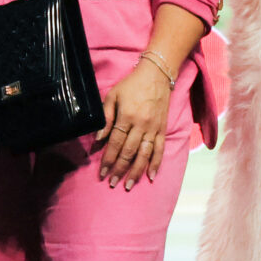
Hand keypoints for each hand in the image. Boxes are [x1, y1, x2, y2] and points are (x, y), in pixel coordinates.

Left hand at [96, 58, 170, 189]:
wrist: (157, 75)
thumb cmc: (131, 85)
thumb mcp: (113, 95)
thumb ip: (105, 117)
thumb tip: (98, 139)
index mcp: (127, 116)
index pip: (115, 142)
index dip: (108, 159)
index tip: (102, 172)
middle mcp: (141, 125)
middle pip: (129, 152)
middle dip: (119, 169)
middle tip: (112, 183)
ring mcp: (153, 128)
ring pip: (144, 154)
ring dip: (136, 171)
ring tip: (129, 185)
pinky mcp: (162, 129)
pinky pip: (160, 149)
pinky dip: (156, 164)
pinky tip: (151, 176)